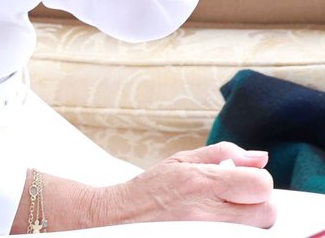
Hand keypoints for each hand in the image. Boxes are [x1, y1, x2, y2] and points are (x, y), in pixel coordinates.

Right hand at [95, 143, 275, 227]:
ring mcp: (206, 237)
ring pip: (256, 233)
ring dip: (247, 223)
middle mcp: (207, 215)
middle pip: (267, 214)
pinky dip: (232, 234)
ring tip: (223, 217)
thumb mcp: (181, 160)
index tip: (243, 182)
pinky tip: (214, 228)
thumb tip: (261, 158)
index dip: (257, 181)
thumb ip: (224, 154)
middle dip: (257, 205)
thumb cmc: (150, 190)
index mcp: (202, 183)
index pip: (261, 185)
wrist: (117, 221)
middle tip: (235, 202)